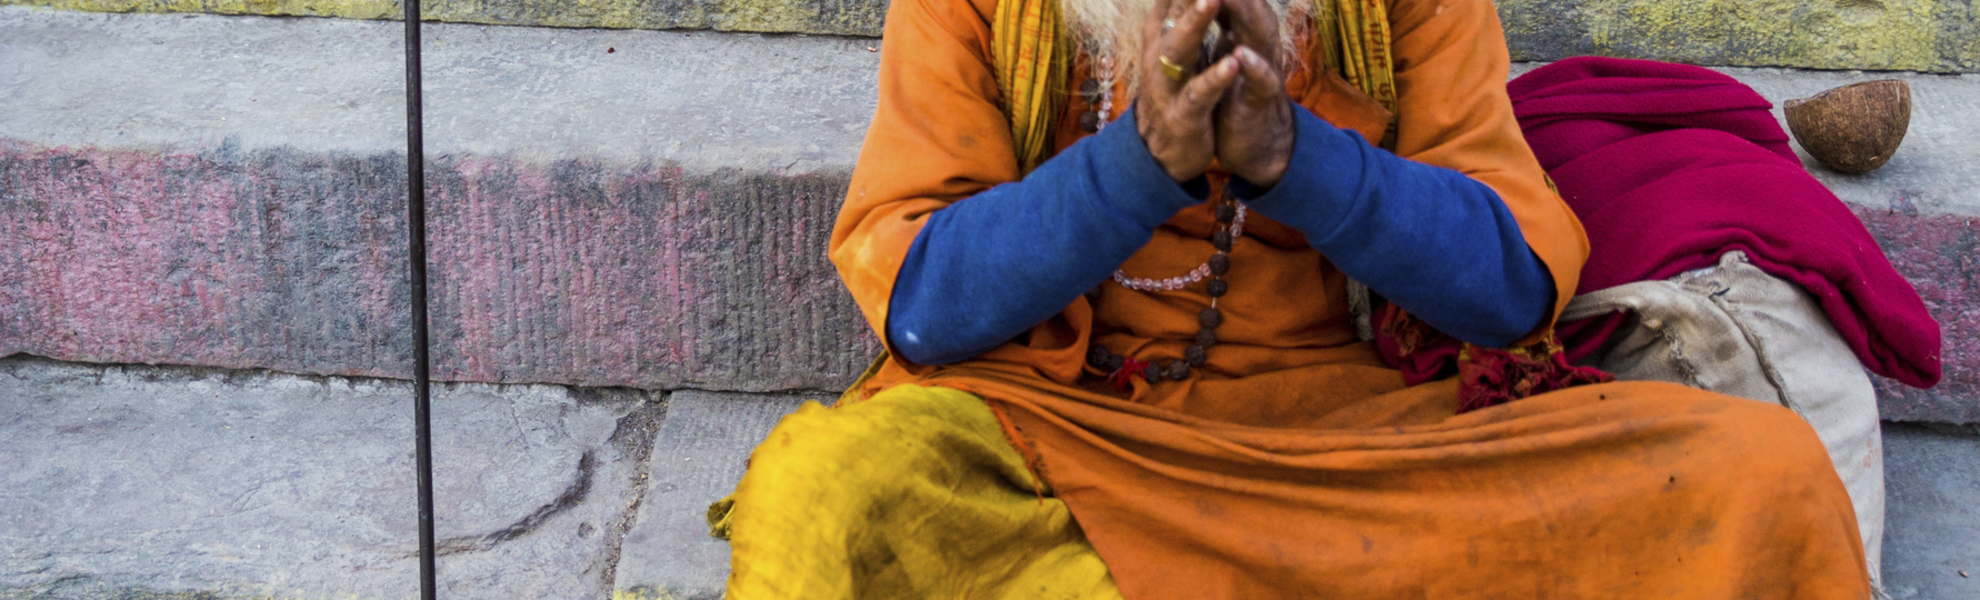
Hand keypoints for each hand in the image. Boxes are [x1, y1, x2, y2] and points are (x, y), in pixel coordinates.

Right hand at [1135, 0, 1243, 181]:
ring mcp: (1168, 86)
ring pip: (1180, 49)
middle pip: (1172, 13)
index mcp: (1159, 39)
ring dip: (1197, 23)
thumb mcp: (1170, 53)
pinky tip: (1234, 62)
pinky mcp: (1183, 115)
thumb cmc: (1172, 97)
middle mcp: (1157, 57)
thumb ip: (1174, 16)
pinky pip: (1199, 93)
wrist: (1160, 156)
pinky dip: (1216, 77)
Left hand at [1210, 0, 1292, 186]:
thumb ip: (1214, 19)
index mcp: (1241, 29)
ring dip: (1243, 12)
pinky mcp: (1262, 100)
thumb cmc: (1233, 92)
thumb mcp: (1218, 50)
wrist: (1253, 141)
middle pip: (1248, 2)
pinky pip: (1263, 81)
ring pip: (1259, 33)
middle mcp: (1256, 42)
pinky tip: (1239, 56)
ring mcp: (1263, 68)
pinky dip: (1253, 68)